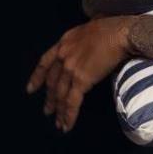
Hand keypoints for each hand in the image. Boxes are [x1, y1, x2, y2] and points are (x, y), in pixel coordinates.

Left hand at [25, 15, 132, 133]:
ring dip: (59, 111)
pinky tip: (66, 125)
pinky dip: (68, 115)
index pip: (45, 62)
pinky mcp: (81, 80)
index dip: (37, 77)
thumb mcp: (89, 28)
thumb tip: (86, 48)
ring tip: (58, 123)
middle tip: (47, 111)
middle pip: (52, 82)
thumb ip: (81, 41)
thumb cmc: (112, 27)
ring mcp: (71, 68)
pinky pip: (72, 101)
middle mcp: (63, 55)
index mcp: (64, 42)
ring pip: (61, 95)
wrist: (121, 33)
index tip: (31, 89)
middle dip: (50, 99)